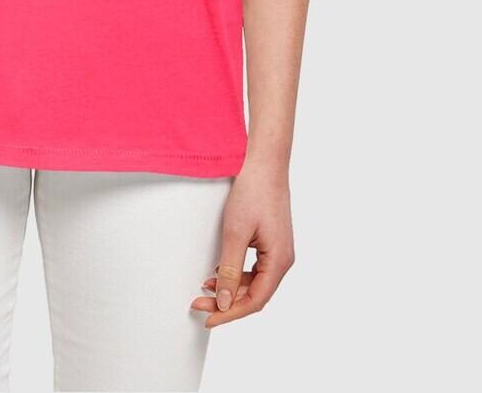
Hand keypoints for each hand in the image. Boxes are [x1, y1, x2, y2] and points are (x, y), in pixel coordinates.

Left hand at [189, 158, 294, 326]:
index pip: (255, 301)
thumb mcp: (235, 233)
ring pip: (254, 283)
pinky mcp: (271, 241)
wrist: (264, 162)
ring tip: (205, 289)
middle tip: (198, 304)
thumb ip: (230, 270)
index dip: (230, 314)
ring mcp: (278, 250)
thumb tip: (225, 302)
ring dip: (231, 289)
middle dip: (227, 303)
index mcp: (279, 261)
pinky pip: (255, 268)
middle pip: (255, 294)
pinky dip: (237, 274)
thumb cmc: (253, 191)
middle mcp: (283, 259)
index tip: (208, 319)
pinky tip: (219, 272)